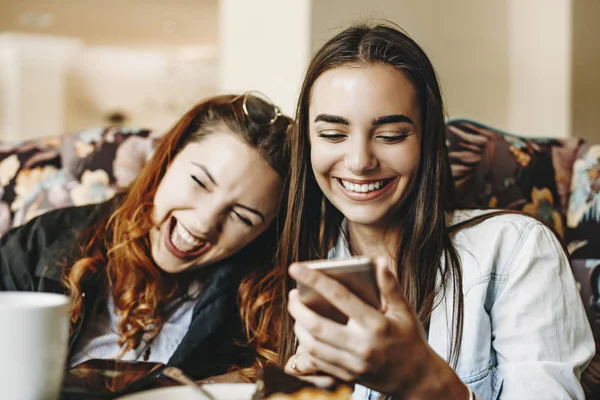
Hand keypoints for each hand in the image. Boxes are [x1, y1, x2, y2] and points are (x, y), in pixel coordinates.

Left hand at [287, 257, 467, 397]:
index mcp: (376, 324)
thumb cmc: (410, 340)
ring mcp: (353, 364)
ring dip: (298, 327)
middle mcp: (362, 345)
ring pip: (312, 345)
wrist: (417, 379)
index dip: (314, 280)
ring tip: (297, 313)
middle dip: (297, 308)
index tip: (295, 268)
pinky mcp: (347, 376)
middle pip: (317, 325)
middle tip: (292, 295)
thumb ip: (390, 286)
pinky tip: (305, 333)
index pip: (339, 297)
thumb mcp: (405, 311)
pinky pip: (317, 362)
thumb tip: (379, 260)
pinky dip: (305, 346)